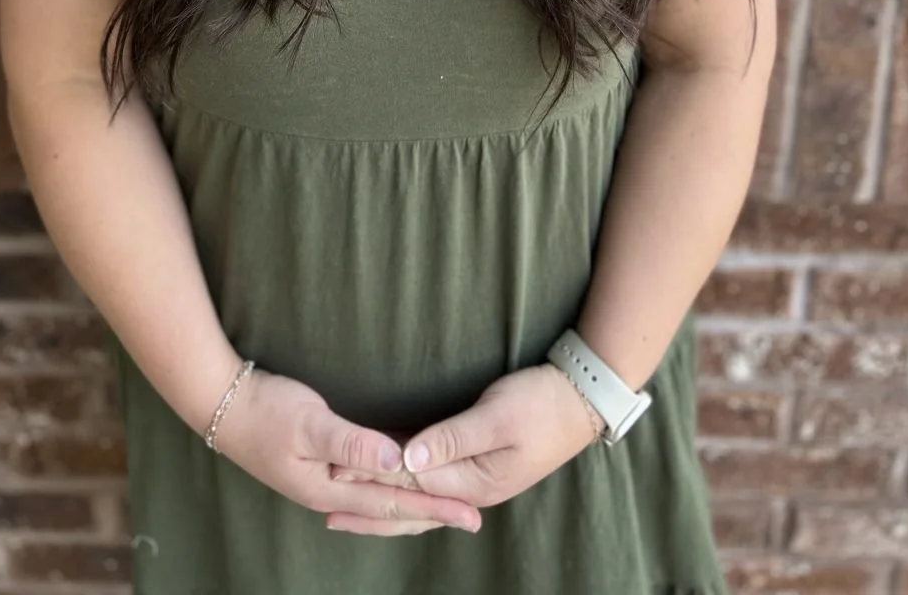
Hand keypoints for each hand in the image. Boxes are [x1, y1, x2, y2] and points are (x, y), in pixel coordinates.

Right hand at [212, 367, 482, 535]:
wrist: (223, 403)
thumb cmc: (265, 410)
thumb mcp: (308, 423)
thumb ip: (351, 442)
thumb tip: (396, 458)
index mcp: (329, 489)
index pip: (393, 503)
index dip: (433, 507)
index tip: (468, 513)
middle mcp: (330, 491)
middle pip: (390, 509)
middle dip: (432, 512)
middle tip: (471, 516)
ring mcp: (324, 478)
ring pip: (380, 499)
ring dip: (414, 503)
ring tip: (445, 506)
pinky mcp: (322, 460)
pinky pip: (367, 480)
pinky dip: (392, 483)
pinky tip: (406, 475)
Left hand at [328, 366, 600, 522]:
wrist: (581, 400)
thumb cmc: (541, 404)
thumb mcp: (498, 417)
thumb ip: (453, 439)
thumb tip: (408, 460)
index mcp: (474, 484)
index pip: (411, 485)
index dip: (371, 477)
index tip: (335, 473)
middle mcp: (470, 489)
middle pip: (410, 504)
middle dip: (369, 506)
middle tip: (327, 507)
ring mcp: (473, 478)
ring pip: (418, 497)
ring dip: (383, 499)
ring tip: (347, 504)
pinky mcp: (475, 460)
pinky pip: (431, 478)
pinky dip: (404, 481)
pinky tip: (385, 477)